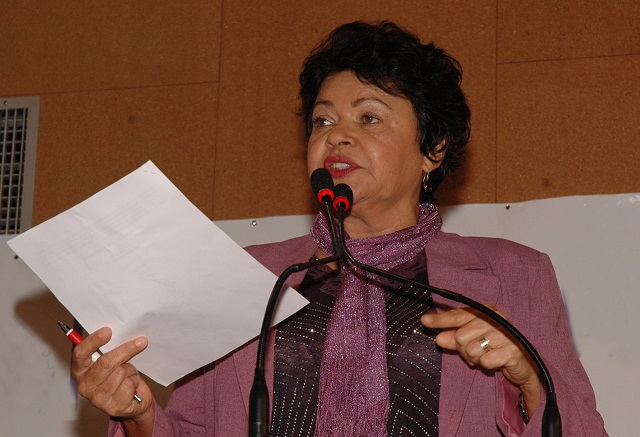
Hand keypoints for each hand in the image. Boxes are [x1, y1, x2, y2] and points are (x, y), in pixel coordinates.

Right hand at [70, 327, 154, 429]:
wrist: (134, 400)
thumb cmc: (120, 375)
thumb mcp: (112, 360)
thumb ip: (110, 348)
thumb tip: (123, 331)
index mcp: (80, 370)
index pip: (81, 353)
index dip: (93, 341)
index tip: (108, 331)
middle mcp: (85, 385)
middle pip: (105, 362)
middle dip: (126, 350)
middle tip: (142, 341)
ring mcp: (97, 398)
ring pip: (120, 372)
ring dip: (131, 370)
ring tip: (130, 373)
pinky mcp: (112, 407)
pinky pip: (128, 385)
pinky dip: (134, 381)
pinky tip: (132, 386)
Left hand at [421, 305, 540, 415]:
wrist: (524, 363)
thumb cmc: (494, 347)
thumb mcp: (472, 340)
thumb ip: (454, 338)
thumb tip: (438, 337)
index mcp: (486, 311)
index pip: (459, 315)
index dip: (441, 319)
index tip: (424, 321)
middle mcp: (496, 319)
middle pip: (461, 336)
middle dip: (463, 348)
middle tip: (474, 351)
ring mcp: (505, 335)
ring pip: (472, 350)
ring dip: (475, 358)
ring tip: (485, 356)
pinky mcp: (512, 352)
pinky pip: (485, 361)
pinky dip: (487, 365)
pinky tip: (494, 362)